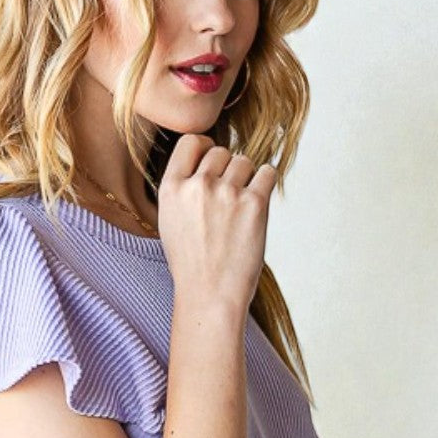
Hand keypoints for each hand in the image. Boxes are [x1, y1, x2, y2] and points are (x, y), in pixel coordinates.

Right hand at [158, 133, 276, 319]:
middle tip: (229, 197)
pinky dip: (265, 184)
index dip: (205, 148)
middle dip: (227, 168)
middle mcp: (198, 185)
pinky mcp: (254, 204)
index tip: (212, 161)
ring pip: (244, 161)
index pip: (190, 142)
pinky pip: (267, 173)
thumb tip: (206, 161)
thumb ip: (183, 189)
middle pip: (221, 152)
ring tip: (241, 207)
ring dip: (247, 178)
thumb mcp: (170, 221)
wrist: (210, 295)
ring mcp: (227, 193)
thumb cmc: (192, 264)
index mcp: (172, 188)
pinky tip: (258, 204)